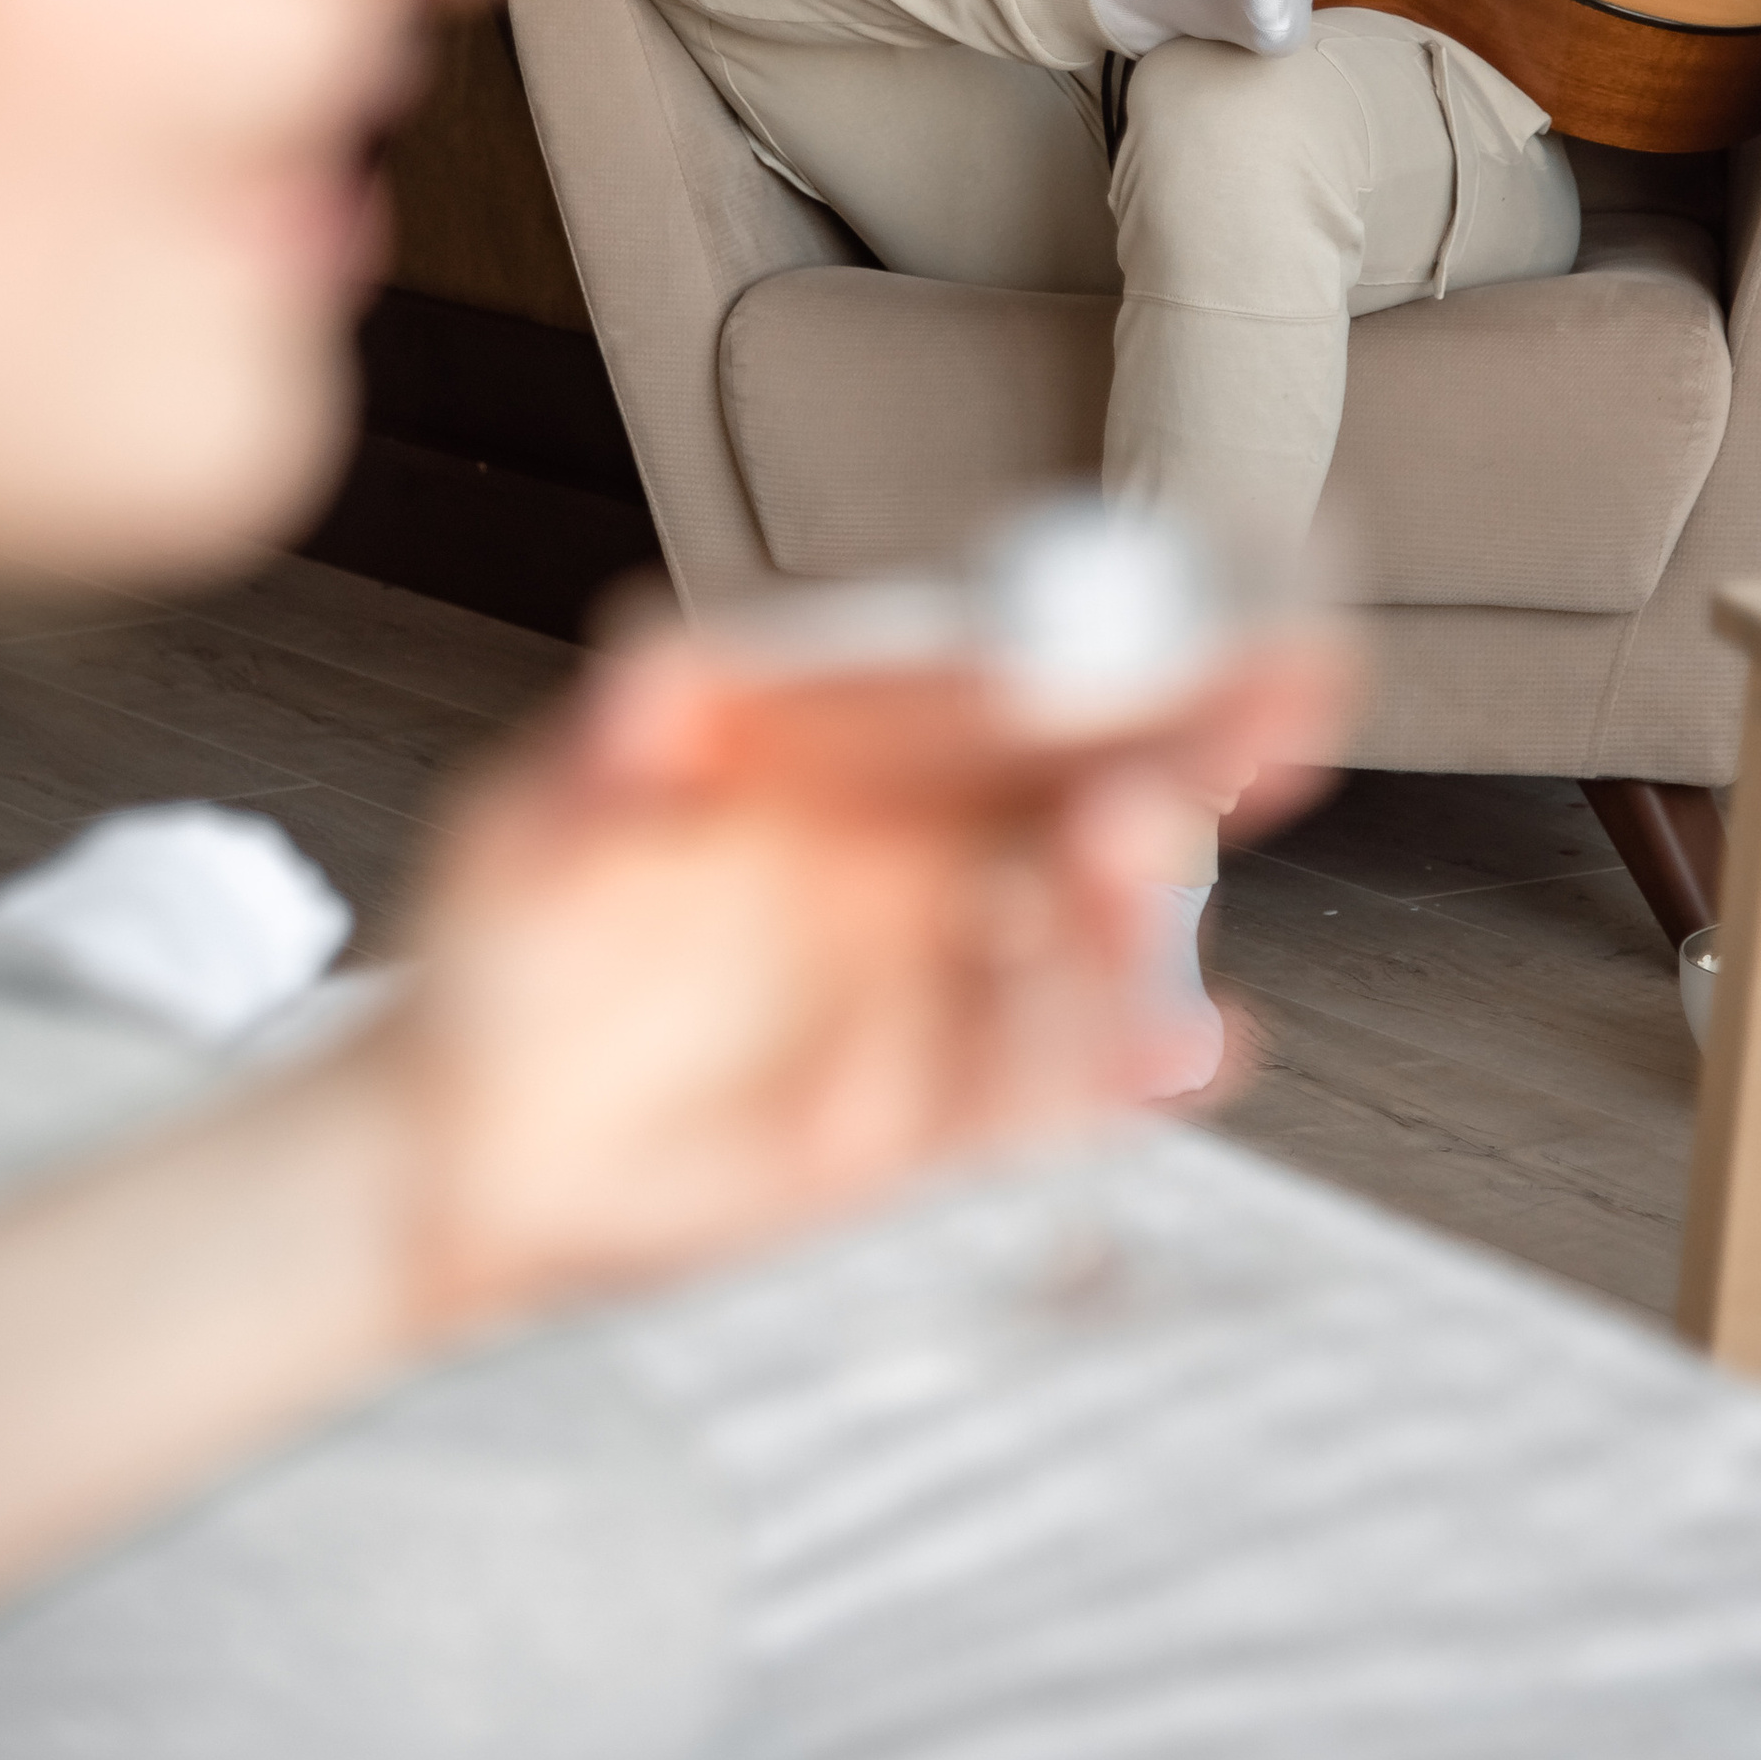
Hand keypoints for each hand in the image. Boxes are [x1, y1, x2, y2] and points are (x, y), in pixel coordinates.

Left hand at [391, 614, 1349, 1328]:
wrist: (470, 1147)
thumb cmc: (513, 951)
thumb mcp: (528, 833)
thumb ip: (596, 762)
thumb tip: (649, 674)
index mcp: (846, 753)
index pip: (983, 682)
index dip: (1077, 643)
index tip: (1146, 612)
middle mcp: (919, 854)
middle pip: (1083, 781)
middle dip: (1197, 730)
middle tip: (1290, 682)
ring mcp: (938, 984)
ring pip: (1078, 930)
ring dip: (1130, 893)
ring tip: (1137, 845)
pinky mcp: (934, 1121)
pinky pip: (1051, 1089)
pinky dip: (1127, 1067)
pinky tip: (1195, 1042)